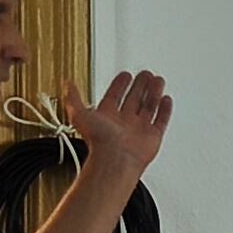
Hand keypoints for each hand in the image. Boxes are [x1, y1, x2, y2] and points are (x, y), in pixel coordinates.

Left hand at [62, 71, 171, 185]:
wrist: (115, 158)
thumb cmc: (98, 141)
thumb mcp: (78, 114)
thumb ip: (73, 98)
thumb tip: (67, 84)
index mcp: (107, 116)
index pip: (115, 96)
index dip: (120, 84)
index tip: (125, 75)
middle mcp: (123, 122)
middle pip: (134, 99)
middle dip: (140, 85)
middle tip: (145, 74)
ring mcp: (139, 129)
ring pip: (148, 106)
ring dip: (153, 92)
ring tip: (157, 80)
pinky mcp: (153, 136)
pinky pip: (161, 120)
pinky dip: (164, 109)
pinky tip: (166, 99)